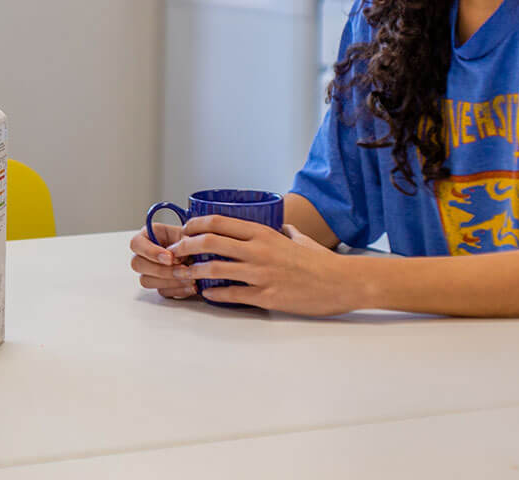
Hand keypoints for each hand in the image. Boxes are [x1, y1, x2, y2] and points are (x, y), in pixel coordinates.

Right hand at [130, 223, 195, 300]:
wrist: (202, 254)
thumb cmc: (192, 240)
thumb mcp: (188, 234)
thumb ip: (182, 241)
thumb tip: (176, 254)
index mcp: (147, 236)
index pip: (136, 244)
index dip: (150, 252)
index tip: (170, 258)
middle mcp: (144, 254)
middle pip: (137, 264)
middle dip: (161, 269)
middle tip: (181, 269)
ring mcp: (149, 271)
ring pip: (146, 281)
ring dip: (169, 281)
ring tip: (190, 278)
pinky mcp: (159, 285)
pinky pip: (161, 291)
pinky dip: (178, 290)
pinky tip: (192, 286)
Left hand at [167, 215, 358, 315]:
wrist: (342, 282)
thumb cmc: (321, 260)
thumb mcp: (299, 238)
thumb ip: (284, 231)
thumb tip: (281, 226)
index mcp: (264, 233)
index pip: (219, 222)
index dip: (196, 224)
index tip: (185, 230)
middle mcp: (258, 250)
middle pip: (209, 242)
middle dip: (186, 246)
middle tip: (176, 253)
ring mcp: (261, 274)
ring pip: (215, 269)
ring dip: (195, 272)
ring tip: (185, 274)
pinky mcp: (266, 296)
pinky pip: (232, 295)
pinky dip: (214, 294)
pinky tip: (207, 294)